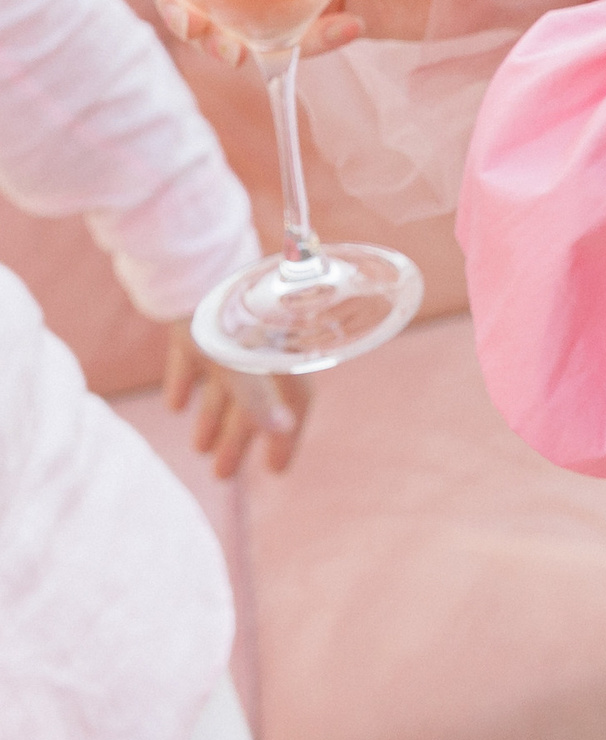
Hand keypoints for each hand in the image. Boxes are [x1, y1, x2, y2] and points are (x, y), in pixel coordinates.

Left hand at [163, 320, 311, 476]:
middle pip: (254, 399)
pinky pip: (193, 362)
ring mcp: (226, 335)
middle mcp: (258, 344)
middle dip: (239, 439)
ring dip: (213, 419)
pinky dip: (186, 384)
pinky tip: (176, 406)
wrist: (185, 265)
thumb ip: (258, 395)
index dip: (287, 436)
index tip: (275, 470)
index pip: (295, 399)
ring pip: (225, 386)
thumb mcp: (238, 358)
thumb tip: (284, 429)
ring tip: (199, 448)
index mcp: (280, 350)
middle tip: (223, 474)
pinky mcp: (193, 327)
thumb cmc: (221, 311)